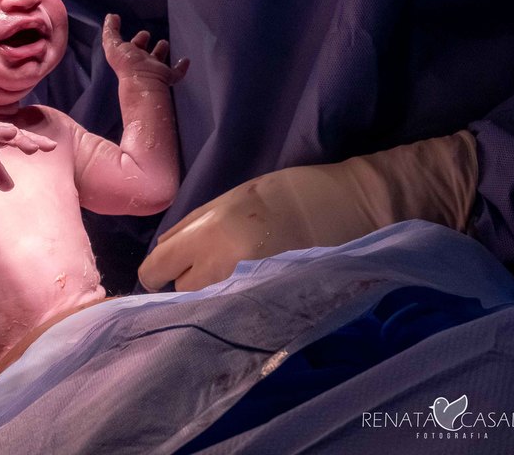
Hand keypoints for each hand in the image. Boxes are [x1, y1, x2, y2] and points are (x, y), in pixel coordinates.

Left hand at [102, 14, 187, 86]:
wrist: (143, 81)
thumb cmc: (128, 63)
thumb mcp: (114, 45)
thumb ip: (111, 31)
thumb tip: (110, 16)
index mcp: (130, 57)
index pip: (133, 46)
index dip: (137, 39)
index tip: (143, 33)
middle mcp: (142, 63)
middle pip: (144, 53)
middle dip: (145, 43)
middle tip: (148, 34)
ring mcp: (155, 70)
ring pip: (159, 61)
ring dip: (161, 51)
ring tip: (164, 43)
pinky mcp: (166, 77)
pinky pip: (176, 73)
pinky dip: (181, 67)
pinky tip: (186, 60)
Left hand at [138, 132, 477, 291]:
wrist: (357, 206)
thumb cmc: (293, 193)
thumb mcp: (234, 196)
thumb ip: (194, 226)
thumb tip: (165, 254)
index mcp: (211, 230)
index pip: (157, 267)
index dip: (156, 272)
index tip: (163, 273)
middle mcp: (224, 265)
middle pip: (179, 293)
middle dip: (184, 289)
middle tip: (202, 278)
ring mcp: (251, 290)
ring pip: (206, 310)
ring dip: (210, 303)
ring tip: (230, 288)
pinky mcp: (277, 307)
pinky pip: (237, 319)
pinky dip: (235, 314)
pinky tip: (246, 302)